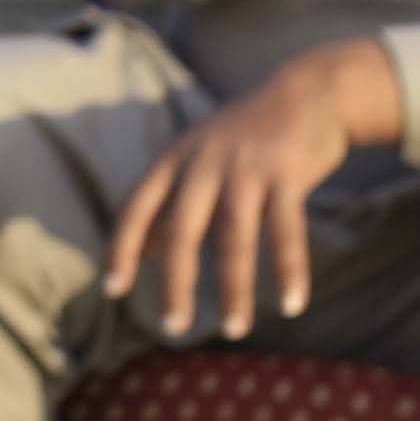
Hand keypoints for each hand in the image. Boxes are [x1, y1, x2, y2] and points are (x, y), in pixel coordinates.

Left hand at [103, 39, 404, 339]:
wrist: (308, 90)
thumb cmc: (246, 134)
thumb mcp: (197, 158)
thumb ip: (169, 201)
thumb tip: (141, 250)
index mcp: (175, 159)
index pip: (135, 207)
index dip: (120, 248)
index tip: (111, 289)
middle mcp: (204, 162)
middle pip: (180, 230)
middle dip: (175, 282)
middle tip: (173, 328)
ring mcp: (246, 166)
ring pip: (234, 237)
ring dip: (235, 289)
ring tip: (236, 330)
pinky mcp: (287, 173)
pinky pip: (286, 230)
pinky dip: (290, 269)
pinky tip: (294, 304)